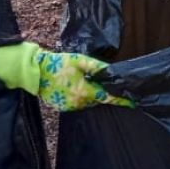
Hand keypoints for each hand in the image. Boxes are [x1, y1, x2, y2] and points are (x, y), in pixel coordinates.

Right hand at [0, 42, 131, 111]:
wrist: (36, 71)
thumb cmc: (59, 63)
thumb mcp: (80, 60)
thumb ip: (97, 66)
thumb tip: (112, 71)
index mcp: (85, 91)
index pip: (108, 98)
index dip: (121, 100)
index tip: (133, 103)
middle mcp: (78, 102)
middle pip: (97, 99)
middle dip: (101, 92)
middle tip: (99, 81)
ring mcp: (69, 107)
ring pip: (87, 102)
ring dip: (89, 94)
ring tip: (82, 82)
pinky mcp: (62, 108)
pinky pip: (76, 104)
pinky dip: (79, 97)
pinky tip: (73, 87)